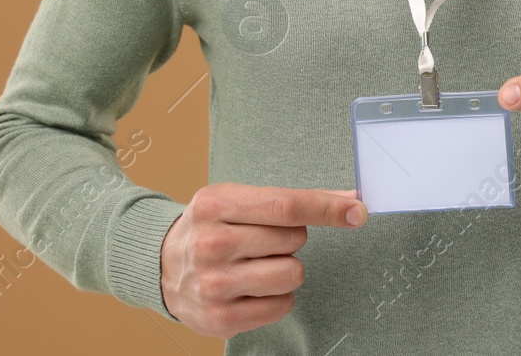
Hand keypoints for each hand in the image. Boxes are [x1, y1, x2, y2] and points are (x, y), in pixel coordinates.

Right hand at [159, 184, 366, 337]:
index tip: (358, 210)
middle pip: (294, 239)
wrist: (162, 266)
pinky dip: (278, 296)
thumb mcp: (239, 200)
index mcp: (216, 204)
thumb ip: (294, 200)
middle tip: (263, 240)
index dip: (327, 208)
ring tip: (259, 264)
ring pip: (292, 273)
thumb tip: (351, 202)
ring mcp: (215, 284)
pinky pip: (283, 305)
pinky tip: (253, 288)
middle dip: (292, 238)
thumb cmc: (213, 228)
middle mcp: (211, 244)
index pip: (286, 205)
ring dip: (287, 268)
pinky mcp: (221, 318)